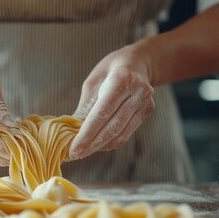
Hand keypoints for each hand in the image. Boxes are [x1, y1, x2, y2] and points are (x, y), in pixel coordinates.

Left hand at [69, 43, 154, 159]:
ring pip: (120, 134)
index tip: (73, 148)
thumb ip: (85, 107)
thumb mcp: (93, 82)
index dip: (87, 134)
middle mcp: (137, 93)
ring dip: (100, 146)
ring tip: (83, 151)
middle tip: (74, 154)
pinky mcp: (147, 112)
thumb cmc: (111, 69)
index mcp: (122, 79)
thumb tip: (72, 132)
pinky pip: (126, 133)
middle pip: (112, 127)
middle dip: (91, 144)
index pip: (102, 113)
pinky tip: (97, 144)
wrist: (138, 63)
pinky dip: (109, 142)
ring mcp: (145, 104)